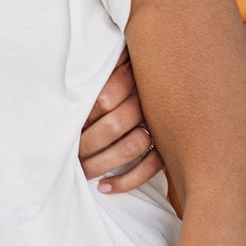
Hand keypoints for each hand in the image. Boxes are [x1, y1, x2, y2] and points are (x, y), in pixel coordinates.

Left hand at [79, 51, 158, 193]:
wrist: (177, 74)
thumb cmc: (130, 70)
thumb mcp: (115, 58)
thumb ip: (99, 70)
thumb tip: (69, 87)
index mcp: (134, 74)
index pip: (104, 99)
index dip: (84, 117)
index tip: (68, 125)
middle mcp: (149, 100)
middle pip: (114, 125)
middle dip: (88, 144)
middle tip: (71, 153)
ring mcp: (161, 124)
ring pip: (132, 147)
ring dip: (103, 163)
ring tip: (83, 171)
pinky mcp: (168, 146)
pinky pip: (149, 168)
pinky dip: (126, 181)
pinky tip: (104, 187)